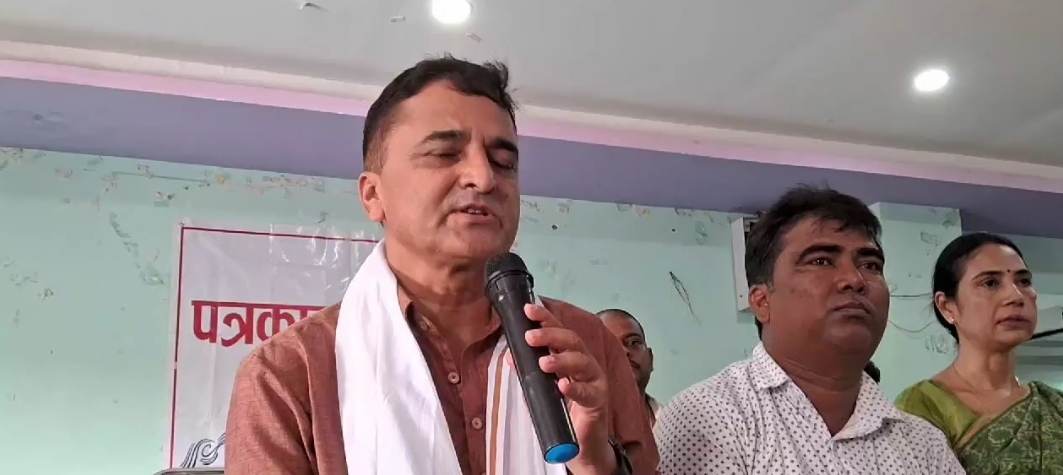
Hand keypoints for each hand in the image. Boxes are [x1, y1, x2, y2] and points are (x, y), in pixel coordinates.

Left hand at [523, 303, 616, 474]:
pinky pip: (588, 393)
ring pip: (583, 363)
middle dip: (551, 336)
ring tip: (543, 362)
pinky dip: (575, 389)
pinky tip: (562, 387)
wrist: (582, 443)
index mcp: (572, 357)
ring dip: (562, 360)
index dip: (546, 319)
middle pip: (573, 342)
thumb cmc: (565, 411)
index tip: (528, 310)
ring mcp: (595, 382)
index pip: (559, 331)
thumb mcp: (543, 389)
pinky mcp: (598, 402)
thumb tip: (510, 357)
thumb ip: (529, 373)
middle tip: (530, 337)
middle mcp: (585, 364)